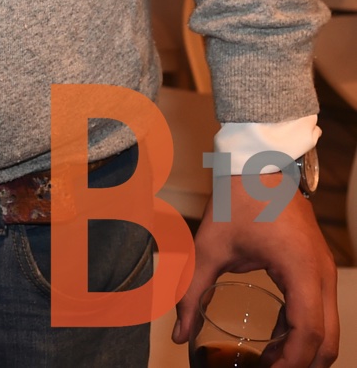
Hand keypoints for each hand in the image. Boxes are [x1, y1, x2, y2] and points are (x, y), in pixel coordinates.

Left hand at [172, 174, 337, 366]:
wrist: (258, 161)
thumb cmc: (236, 199)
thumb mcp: (210, 247)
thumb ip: (192, 291)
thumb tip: (179, 332)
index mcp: (301, 271)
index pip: (309, 334)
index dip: (292, 363)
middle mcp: (321, 275)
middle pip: (328, 340)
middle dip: (303, 364)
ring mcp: (324, 271)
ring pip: (329, 328)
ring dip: (305, 350)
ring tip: (270, 362)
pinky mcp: (317, 267)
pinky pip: (320, 309)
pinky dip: (304, 329)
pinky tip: (277, 338)